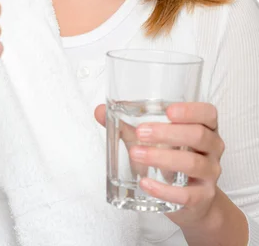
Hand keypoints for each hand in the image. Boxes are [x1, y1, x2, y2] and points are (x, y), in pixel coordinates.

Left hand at [94, 102, 224, 227]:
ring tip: (135, 154)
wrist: (195, 201)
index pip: (208, 113)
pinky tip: (145, 183)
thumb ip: (128, 124)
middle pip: (199, 136)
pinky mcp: (202, 198)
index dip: (191, 110)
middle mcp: (212, 148)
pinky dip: (164, 189)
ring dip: (162, 158)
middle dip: (168, 133)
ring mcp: (210, 174)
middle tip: (140, 132)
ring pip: (193, 163)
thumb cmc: (174, 159)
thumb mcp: (156, 140)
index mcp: (204, 128)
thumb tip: (100, 111)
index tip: (169, 111)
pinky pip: (186, 194)